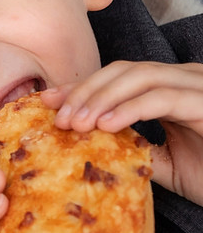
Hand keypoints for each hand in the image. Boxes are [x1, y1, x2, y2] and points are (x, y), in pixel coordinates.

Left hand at [42, 60, 202, 204]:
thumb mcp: (162, 162)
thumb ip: (130, 146)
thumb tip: (82, 142)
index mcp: (172, 87)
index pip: (117, 76)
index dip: (80, 87)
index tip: (46, 103)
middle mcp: (186, 79)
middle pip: (123, 69)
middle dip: (84, 90)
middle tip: (57, 117)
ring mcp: (199, 87)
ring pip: (140, 76)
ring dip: (101, 97)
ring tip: (75, 123)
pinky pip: (163, 98)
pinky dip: (129, 109)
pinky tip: (106, 125)